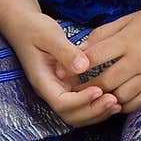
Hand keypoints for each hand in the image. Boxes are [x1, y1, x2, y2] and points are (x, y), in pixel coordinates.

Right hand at [6, 9, 122, 127]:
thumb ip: (65, 51)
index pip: (61, 103)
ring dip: (96, 112)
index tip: (99, 90)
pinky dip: (96, 105)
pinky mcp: (67, 85)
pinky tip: (112, 98)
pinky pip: (81, 103)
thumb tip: (83, 67)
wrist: (24, 25)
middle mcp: (50, 90)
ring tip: (117, 103)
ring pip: (77, 114)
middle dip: (93, 111)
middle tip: (114, 100)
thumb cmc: (34, 28)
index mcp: (42, 81)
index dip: (81, 101)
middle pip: (70, 115)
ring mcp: (58, 89)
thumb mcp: (49, 35)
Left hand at [58, 3, 140, 114]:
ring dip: (103, 98)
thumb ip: (103, 34)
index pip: (96, 56)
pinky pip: (138, 103)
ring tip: (91, 96)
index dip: (76, 65)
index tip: (61, 71)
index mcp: (129, 40)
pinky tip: (113, 100)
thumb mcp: (128, 19)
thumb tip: (80, 49)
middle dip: (86, 87)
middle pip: (106, 81)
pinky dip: (123, 105)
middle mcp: (139, 60)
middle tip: (71, 90)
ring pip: (120, 96)